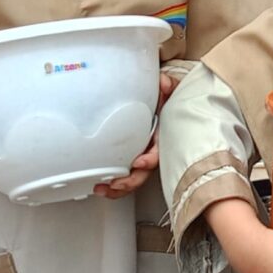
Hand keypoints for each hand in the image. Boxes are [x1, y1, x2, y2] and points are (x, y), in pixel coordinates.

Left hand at [97, 73, 177, 199]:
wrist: (165, 102)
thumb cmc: (168, 100)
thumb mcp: (171, 91)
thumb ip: (168, 85)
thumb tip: (164, 83)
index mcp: (163, 137)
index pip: (158, 153)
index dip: (149, 160)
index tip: (138, 162)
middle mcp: (153, 150)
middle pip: (143, 173)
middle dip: (129, 182)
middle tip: (114, 185)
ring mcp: (143, 155)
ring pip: (133, 178)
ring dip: (118, 187)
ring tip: (101, 189)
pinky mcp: (133, 157)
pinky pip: (125, 173)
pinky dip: (114, 182)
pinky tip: (101, 185)